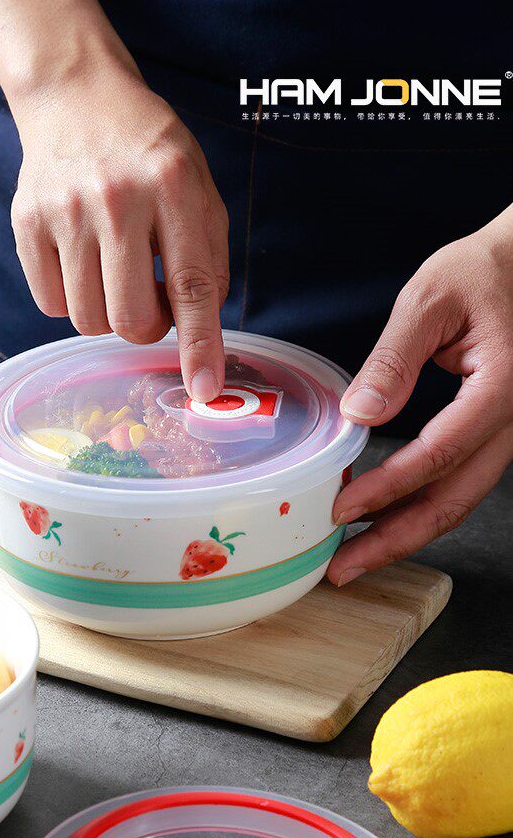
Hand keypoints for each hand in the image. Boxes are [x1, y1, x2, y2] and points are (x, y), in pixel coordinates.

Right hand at [10, 65, 227, 400]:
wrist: (76, 97)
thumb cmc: (147, 150)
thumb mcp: (198, 186)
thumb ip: (208, 256)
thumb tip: (200, 330)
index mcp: (173, 186)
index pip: (192, 285)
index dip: (199, 345)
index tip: (204, 388)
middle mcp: (116, 198)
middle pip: (131, 320)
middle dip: (146, 327)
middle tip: (151, 298)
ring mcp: (65, 211)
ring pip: (88, 320)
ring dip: (108, 315)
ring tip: (115, 275)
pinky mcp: (27, 221)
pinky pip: (52, 303)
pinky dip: (72, 299)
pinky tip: (82, 262)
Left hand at [329, 205, 512, 585]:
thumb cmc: (486, 269)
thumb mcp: (431, 297)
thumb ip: (395, 358)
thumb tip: (360, 414)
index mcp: (503, 384)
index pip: (440, 451)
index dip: (389, 487)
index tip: (342, 510)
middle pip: (457, 497)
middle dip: (398, 538)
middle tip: (344, 568)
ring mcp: (510, 427)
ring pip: (462, 496)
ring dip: (408, 530)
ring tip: (357, 556)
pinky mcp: (495, 428)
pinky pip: (462, 477)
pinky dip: (422, 503)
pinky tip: (385, 517)